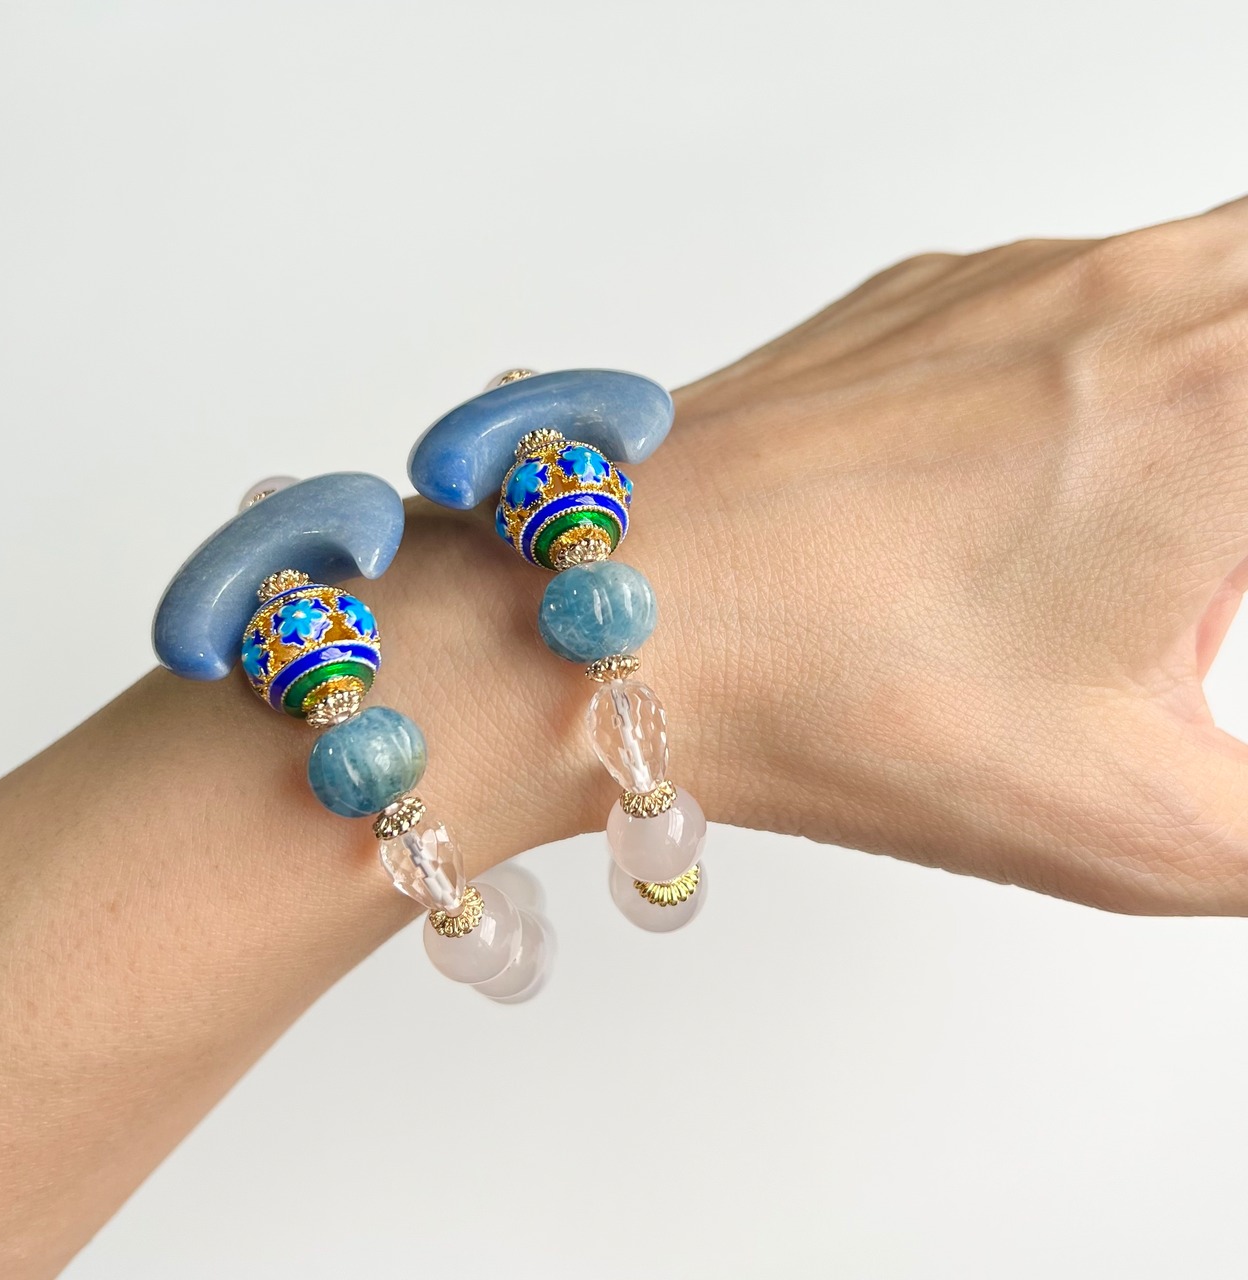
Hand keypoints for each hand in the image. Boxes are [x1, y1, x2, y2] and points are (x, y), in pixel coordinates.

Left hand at [644, 196, 1247, 912]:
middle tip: (1205, 545)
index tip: (1213, 594)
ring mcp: (1011, 279)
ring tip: (1137, 537)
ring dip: (1211, 392)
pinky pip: (1080, 294)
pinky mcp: (922, 297)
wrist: (628, 617)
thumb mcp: (1138, 821)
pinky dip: (1114, 371)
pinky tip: (1031, 495)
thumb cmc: (838, 696)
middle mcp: (1126, 294)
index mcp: (1222, 402)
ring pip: (1199, 279)